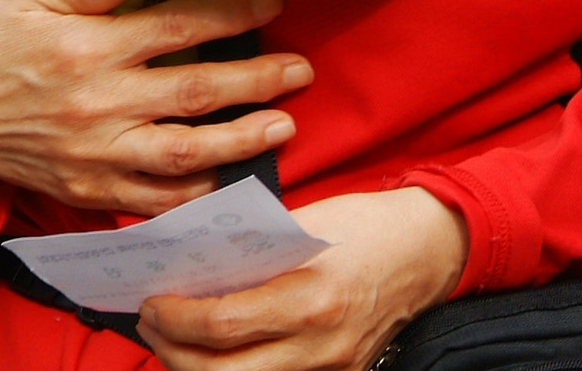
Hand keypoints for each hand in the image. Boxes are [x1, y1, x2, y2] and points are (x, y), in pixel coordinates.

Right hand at [0, 0, 308, 215]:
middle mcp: (99, 105)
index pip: (176, 28)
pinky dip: (193, 197)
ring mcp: (96, 156)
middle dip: (257, 80)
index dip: (231, 16)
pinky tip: (228, 182)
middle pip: (195, 92)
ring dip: (241, 141)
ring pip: (184, 154)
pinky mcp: (88, 194)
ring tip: (283, 125)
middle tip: (301, 70)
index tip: (272, 5)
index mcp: (88, 49)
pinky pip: (152, 203)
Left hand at [139, 188, 467, 370]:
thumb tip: (192, 263)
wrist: (431, 248)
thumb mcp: (305, 224)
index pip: (222, 323)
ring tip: (174, 338)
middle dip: (172, 351)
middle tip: (150, 323)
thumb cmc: (367, 225)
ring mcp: (331, 368)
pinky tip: (217, 350)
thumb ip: (252, 249)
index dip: (175, 318)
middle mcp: (320, 344)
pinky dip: (236, 369)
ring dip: (198, 367)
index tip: (150, 300)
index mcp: (310, 297)